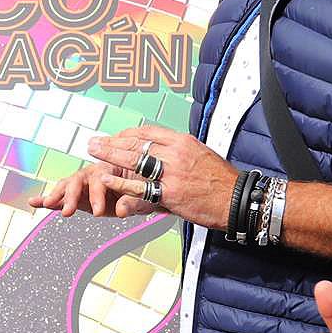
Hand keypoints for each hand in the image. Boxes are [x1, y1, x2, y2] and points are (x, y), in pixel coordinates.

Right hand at [36, 162, 141, 217]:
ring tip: (49, 204)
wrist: (146, 189)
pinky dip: (48, 198)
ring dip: (57, 195)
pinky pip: (62, 194)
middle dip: (72, 195)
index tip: (98, 211)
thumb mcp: (145, 197)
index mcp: (112, 168)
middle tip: (69, 211)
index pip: (100, 178)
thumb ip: (133, 202)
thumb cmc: (147, 189)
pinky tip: (34, 202)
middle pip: (78, 179)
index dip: (97, 195)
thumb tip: (122, 210)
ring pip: (68, 185)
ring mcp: (85, 182)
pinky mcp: (79, 193)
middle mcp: (95, 172)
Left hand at [83, 126, 237, 227]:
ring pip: (134, 162)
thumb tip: (161, 149)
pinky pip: (139, 188)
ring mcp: (172, 174)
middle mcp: (175, 154)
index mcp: (182, 142)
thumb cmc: (221, 180)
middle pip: (136, 144)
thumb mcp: (200, 154)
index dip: (127, 134)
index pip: (148, 132)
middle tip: (94, 143)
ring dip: (110, 158)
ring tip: (94, 155)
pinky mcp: (170, 194)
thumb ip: (178, 151)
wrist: (238, 200)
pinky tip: (106, 181)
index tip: (114, 137)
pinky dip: (120, 185)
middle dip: (112, 143)